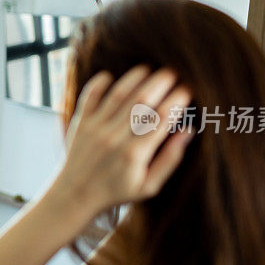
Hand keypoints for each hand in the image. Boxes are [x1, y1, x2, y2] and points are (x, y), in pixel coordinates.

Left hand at [49, 65, 193, 227]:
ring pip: (119, 93)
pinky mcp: (81, 123)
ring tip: (151, 68)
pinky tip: (112, 75)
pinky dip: (100, 82)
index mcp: (134, 154)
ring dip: (137, 76)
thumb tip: (187, 131)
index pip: (162, 118)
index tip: (188, 89)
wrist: (75, 195)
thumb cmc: (117, 191)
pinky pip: (90, 96)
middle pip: (143, 100)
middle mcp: (114, 138)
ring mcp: (95, 128)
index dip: (178, 99)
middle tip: (175, 71)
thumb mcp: (149, 186)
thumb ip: (170, 159)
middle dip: (162, 81)